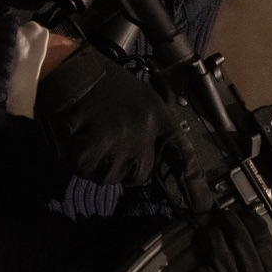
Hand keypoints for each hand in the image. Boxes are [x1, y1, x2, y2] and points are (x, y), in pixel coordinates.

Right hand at [34, 43, 198, 189]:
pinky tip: (74, 139)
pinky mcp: (96, 144)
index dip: (191, 181)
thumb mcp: (138, 96)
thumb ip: (148, 126)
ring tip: (87, 139)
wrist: (69, 66)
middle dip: (122, 166)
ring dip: (97, 165)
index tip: (202, 205)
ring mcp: (121, 138)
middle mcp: (144, 129)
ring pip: (111, 175)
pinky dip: (77, 160)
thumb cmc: (100, 78)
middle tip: (105, 146)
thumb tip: (148, 155)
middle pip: (139, 174)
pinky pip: (87, 168)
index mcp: (157, 115)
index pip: (180, 153)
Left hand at [182, 206, 271, 271]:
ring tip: (206, 233)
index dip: (259, 234)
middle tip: (221, 217)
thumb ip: (245, 229)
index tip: (244, 213)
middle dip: (236, 236)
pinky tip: (202, 269)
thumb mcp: (236, 241)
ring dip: (218, 253)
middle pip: (252, 268)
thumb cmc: (218, 256)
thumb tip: (245, 208)